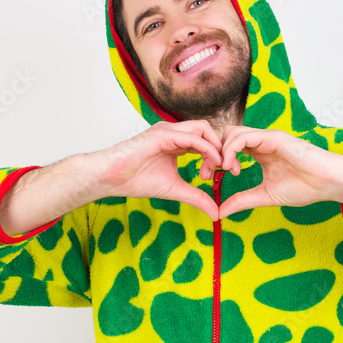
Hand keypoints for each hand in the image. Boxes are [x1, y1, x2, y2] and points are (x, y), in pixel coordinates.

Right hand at [91, 120, 223, 219]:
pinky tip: (211, 164)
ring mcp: (168, 130)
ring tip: (221, 167)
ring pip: (204, 129)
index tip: (227, 174)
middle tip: (231, 170)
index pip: (207, 141)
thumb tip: (215, 213)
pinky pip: (192, 137)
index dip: (220, 155)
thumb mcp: (175, 190)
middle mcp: (174, 132)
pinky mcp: (163, 134)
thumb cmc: (135, 180)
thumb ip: (196, 197)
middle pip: (210, 132)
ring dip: (217, 147)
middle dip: (224, 149)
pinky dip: (206, 149)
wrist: (111, 177)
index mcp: (177, 142)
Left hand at [216, 126, 342, 219]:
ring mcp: (267, 137)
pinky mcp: (273, 137)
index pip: (228, 147)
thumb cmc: (304, 187)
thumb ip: (242, 200)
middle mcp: (260, 141)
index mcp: (258, 152)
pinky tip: (232, 166)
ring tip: (224, 170)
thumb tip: (220, 212)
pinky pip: (244, 136)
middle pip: (225, 135)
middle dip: (211, 152)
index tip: (209, 178)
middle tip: (209, 173)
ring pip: (232, 132)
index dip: (214, 160)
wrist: (328, 184)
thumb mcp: (265, 196)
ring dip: (221, 150)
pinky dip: (231, 149)